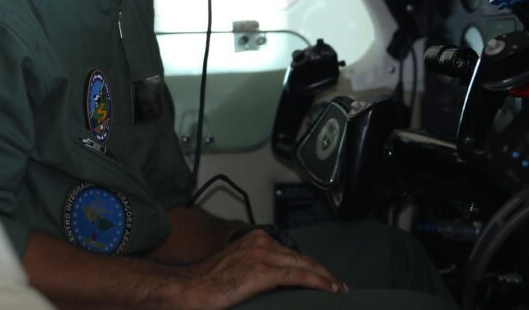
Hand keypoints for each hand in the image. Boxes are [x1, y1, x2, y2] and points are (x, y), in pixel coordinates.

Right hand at [177, 227, 347, 308]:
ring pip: (304, 264)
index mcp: (254, 240)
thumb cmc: (208, 283)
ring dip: (324, 277)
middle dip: (323, 271)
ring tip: (337, 288)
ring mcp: (263, 255)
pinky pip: (299, 275)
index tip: (323, 276)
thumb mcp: (237, 269)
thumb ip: (256, 270)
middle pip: (301, 257)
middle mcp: (261, 242)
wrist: (190, 287)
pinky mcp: (264, 271)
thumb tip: (275, 284)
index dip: (310, 265)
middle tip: (338, 283)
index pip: (290, 253)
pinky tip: (329, 288)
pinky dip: (318, 281)